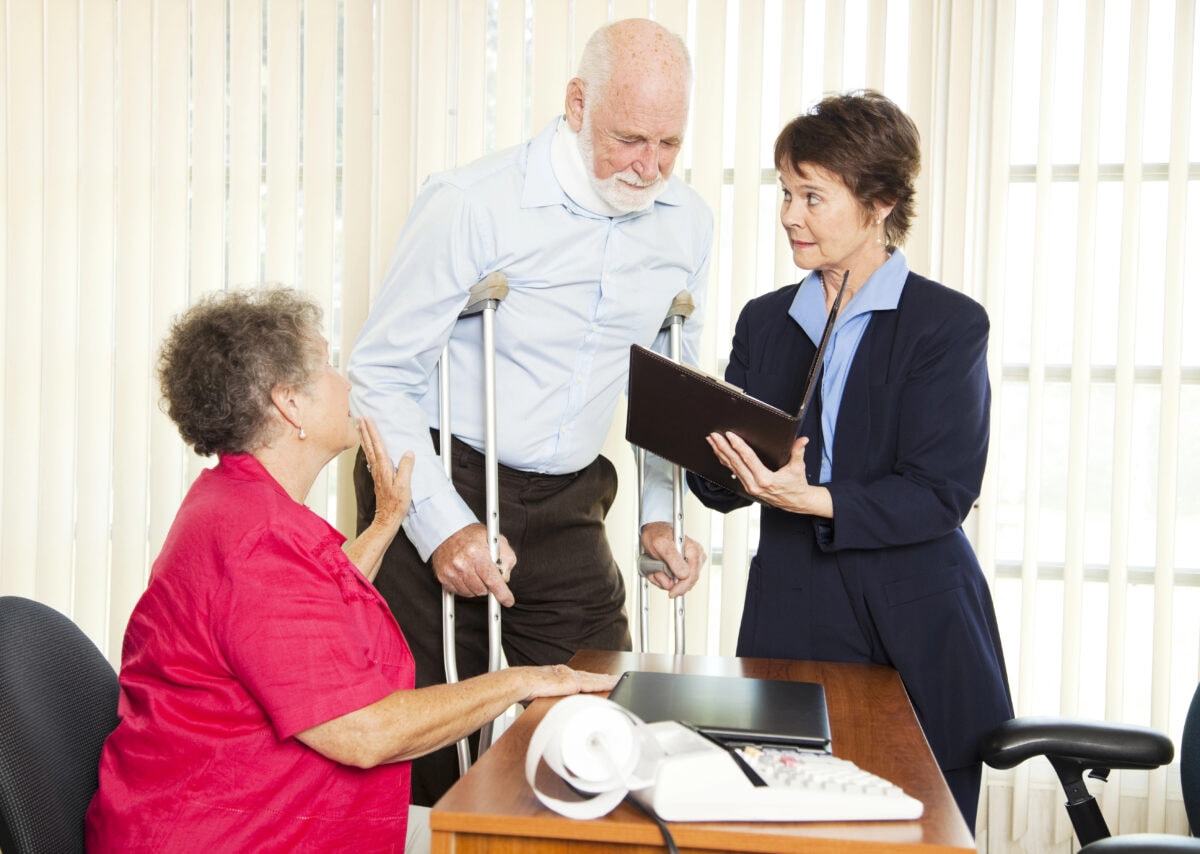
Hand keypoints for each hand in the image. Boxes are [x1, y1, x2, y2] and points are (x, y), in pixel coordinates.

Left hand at [358, 417, 413, 532]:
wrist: (387, 518)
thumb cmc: (396, 504)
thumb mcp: (405, 485)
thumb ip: (406, 467)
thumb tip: (408, 453)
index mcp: (384, 468)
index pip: (378, 445)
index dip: (373, 431)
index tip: (368, 419)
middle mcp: (378, 468)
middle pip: (370, 445)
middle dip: (365, 431)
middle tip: (359, 418)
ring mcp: (376, 473)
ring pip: (368, 451)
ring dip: (364, 438)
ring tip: (360, 428)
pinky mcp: (378, 477)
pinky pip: (371, 458)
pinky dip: (368, 449)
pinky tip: (368, 448)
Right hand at [431, 523, 516, 606]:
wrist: (448, 531)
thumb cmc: (472, 536)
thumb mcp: (496, 540)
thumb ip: (506, 559)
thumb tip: (505, 578)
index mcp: (477, 553)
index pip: (492, 580)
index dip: (502, 593)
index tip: (508, 600)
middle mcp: (462, 564)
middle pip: (482, 590)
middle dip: (488, 585)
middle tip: (487, 573)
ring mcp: (451, 571)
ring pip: (470, 593)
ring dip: (476, 586)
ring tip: (475, 572)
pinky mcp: (443, 577)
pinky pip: (459, 592)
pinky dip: (465, 587)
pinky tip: (466, 575)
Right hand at [516, 663, 619, 702]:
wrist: (523, 682)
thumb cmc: (527, 690)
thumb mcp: (541, 693)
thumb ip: (549, 697)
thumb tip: (549, 710)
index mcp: (560, 675)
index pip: (580, 677)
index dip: (591, 678)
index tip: (600, 679)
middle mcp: (567, 673)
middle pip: (590, 676)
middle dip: (603, 677)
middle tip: (616, 678)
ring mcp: (572, 677)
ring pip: (595, 679)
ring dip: (607, 680)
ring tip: (619, 680)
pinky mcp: (574, 683)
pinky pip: (594, 683)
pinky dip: (605, 683)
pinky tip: (614, 683)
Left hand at [639, 522, 704, 597]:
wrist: (652, 532)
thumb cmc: (657, 534)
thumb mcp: (661, 544)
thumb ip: (673, 558)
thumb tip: (684, 574)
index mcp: (693, 550)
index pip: (692, 575)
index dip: (682, 586)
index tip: (672, 592)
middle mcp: (695, 557)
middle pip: (687, 582)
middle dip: (671, 582)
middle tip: (658, 575)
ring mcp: (690, 563)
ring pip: (680, 583)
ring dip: (665, 580)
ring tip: (656, 569)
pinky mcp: (683, 568)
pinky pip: (675, 581)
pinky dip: (664, 578)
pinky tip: (659, 570)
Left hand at [707, 432, 829, 515]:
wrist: (796, 502)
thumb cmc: (796, 485)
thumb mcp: (798, 468)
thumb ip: (798, 452)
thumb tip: (802, 440)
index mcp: (765, 479)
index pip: (748, 459)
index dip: (738, 446)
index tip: (730, 436)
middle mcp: (754, 484)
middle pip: (735, 463)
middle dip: (723, 448)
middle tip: (714, 436)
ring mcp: (749, 487)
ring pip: (731, 467)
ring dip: (721, 453)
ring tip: (712, 442)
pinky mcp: (748, 487)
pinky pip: (733, 472)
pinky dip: (725, 461)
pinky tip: (720, 454)